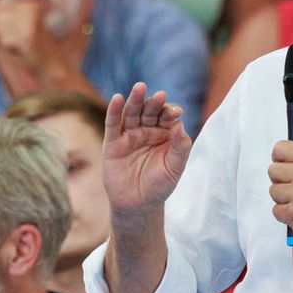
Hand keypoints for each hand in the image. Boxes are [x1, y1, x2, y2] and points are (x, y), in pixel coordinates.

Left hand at [0, 0, 67, 96]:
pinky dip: (11, 48)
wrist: (52, 67)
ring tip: (23, 46)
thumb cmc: (33, 49)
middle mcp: (31, 9)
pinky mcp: (27, 35)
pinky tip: (24, 51)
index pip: (0, 10)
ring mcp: (30, 22)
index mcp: (30, 4)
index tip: (19, 34)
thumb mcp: (14, 30)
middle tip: (22, 41)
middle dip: (4, 33)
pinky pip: (5, 40)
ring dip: (7, 41)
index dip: (2, 25)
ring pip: (0, 29)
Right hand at [104, 82, 191, 214]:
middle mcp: (146, 130)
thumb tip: (179, 125)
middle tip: (160, 96)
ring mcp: (129, 135)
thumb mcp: (175, 167)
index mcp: (164, 134)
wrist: (138, 205)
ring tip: (139, 87)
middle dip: (154, 103)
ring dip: (135, 100)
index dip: (170, 112)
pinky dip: (114, 111)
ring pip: (131, 113)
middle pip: (149, 111)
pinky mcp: (112, 143)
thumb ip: (180, 147)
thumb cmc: (159, 185)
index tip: (176, 112)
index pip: (167, 116)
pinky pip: (113, 124)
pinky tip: (117, 98)